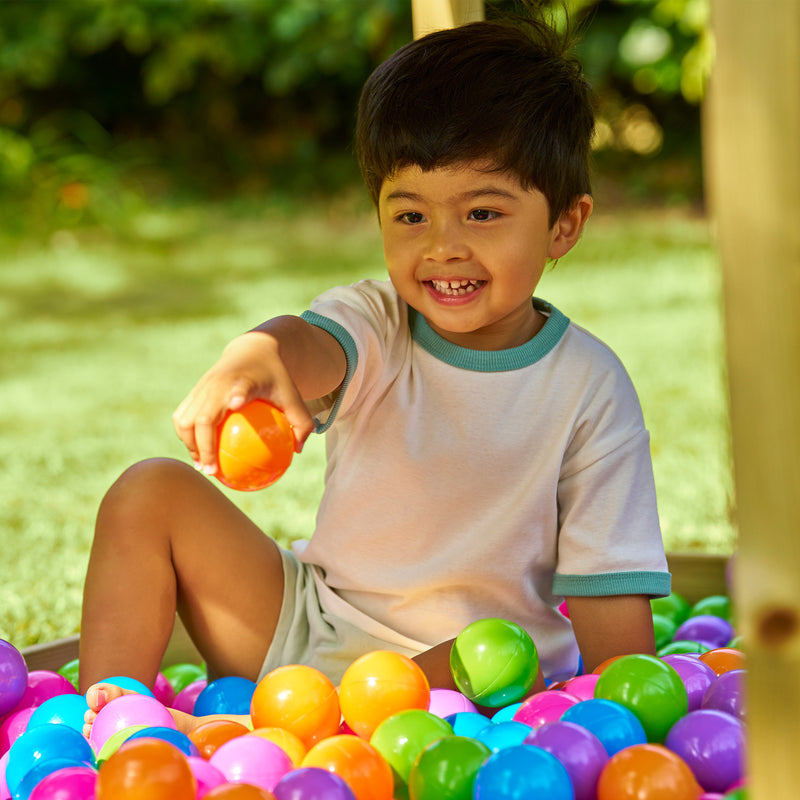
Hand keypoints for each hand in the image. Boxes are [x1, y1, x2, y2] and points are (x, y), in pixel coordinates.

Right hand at [172, 331, 314, 473]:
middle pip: (202, 417)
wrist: (251, 350)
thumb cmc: (275, 378)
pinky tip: (200, 454)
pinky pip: (183, 417)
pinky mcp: (194, 390)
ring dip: (190, 445)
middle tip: (211, 471)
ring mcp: (203, 386)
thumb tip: (298, 450)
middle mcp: (219, 383)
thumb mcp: (293, 396)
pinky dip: (187, 437)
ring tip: (202, 465)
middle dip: (202, 447)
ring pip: (184, 420)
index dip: (237, 395)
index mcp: (245, 380)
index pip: (240, 387)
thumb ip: (301, 422)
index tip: (236, 405)